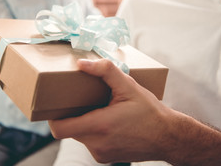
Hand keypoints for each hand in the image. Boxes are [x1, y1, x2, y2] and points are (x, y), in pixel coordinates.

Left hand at [49, 59, 175, 162]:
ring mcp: (101, 154)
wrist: (168, 137)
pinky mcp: (106, 158)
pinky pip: (90, 143)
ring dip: (84, 122)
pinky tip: (108, 121)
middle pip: (69, 130)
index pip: (59, 128)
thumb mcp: (129, 86)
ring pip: (80, 136)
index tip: (57, 104)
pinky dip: (93, 132)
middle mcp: (96, 144)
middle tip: (81, 100)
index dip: (53, 117)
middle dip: (71, 115)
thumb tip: (82, 64)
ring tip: (99, 109)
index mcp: (99, 126)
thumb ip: (105, 71)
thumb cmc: (149, 111)